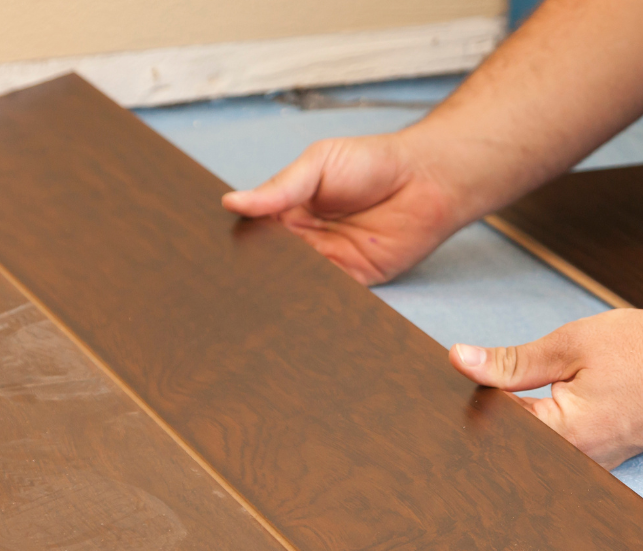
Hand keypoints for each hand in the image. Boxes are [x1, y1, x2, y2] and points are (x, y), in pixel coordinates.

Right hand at [222, 133, 463, 284]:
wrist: (425, 179)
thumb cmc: (374, 162)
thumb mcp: (317, 163)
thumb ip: (279, 188)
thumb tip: (232, 202)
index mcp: (290, 209)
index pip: (256, 231)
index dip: (240, 239)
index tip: (217, 248)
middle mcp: (305, 239)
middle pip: (271, 261)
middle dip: (257, 269)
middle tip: (236, 276)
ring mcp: (329, 261)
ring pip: (295, 281)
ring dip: (283, 286)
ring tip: (264, 289)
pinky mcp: (354, 280)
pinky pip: (328, 294)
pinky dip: (315, 298)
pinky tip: (300, 296)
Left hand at [447, 307, 642, 467]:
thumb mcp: (568, 346)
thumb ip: (510, 362)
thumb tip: (460, 361)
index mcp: (560, 438)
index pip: (491, 430)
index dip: (469, 405)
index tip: (454, 386)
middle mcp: (577, 465)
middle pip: (512, 453)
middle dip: (491, 424)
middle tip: (474, 393)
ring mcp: (595, 469)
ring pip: (538, 457)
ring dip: (521, 432)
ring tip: (515, 400)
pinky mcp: (607, 462)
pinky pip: (564, 457)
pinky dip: (547, 435)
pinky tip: (543, 412)